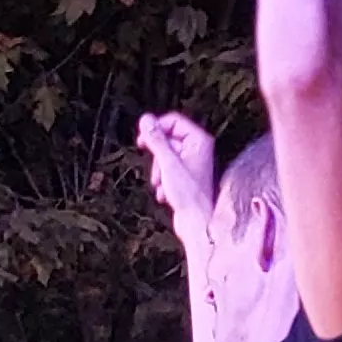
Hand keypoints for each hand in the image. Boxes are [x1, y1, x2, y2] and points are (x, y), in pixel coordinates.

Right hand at [135, 113, 218, 237]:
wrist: (196, 222)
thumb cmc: (188, 194)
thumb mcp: (167, 163)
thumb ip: (156, 139)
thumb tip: (145, 119)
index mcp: (199, 140)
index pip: (172, 121)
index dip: (156, 129)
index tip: (142, 140)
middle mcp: (198, 149)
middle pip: (167, 138)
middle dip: (156, 155)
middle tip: (155, 169)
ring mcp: (192, 163)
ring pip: (165, 155)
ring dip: (158, 169)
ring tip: (161, 184)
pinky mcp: (186, 176)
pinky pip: (167, 169)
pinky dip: (162, 179)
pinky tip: (164, 193)